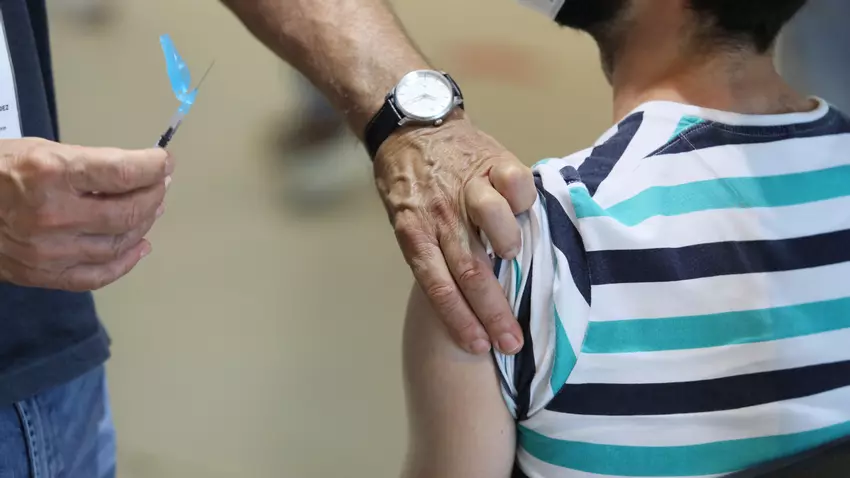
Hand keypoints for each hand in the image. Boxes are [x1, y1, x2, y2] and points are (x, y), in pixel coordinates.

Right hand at [0, 138, 172, 290]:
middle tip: (160, 184)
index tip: (164, 162)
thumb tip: (141, 171)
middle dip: (154, 194)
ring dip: (144, 224)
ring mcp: (50, 250)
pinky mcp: (44, 275)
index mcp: (52, 173)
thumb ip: (90, 164)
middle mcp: (54, 214)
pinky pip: (99, 275)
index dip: (154, 166)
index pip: (124, 172)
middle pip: (130, 210)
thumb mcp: (41, 151)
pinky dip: (127, 261)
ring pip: (121, 242)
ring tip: (150, 209)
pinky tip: (139, 246)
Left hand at [374, 111, 536, 354]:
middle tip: (512, 341)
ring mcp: (465, 186)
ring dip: (507, 245)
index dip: (459, 319)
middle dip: (493, 311)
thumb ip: (432, 251)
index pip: (437, 285)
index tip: (479, 347)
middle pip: (469, 269)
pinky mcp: (489, 160)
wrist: (410, 122)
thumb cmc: (412, 182)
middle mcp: (439, 214)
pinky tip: (522, 210)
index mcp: (414, 232)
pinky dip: (521, 200)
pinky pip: (514, 183)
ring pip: (492, 223)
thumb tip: (463, 298)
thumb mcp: (407, 219)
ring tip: (512, 255)